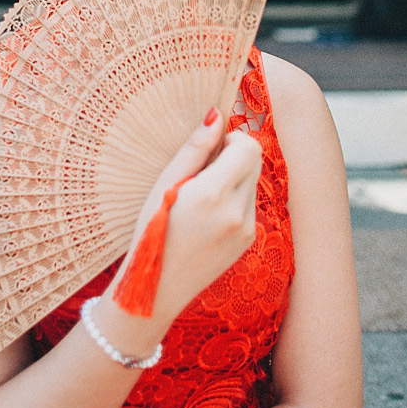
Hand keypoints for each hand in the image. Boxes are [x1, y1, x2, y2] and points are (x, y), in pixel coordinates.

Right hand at [111, 109, 262, 332]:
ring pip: (253, 182)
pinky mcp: (247, 242)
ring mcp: (246, 230)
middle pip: (255, 162)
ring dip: (235, 179)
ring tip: (202, 196)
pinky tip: (207, 216)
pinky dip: (234, 200)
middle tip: (203, 171)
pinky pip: (250, 206)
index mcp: (213, 195)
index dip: (231, 140)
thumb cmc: (151, 232)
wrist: (155, 290)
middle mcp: (237, 213)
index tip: (210, 149)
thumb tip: (216, 116)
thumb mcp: (164, 185)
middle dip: (234, 157)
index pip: (248, 147)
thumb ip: (195, 149)